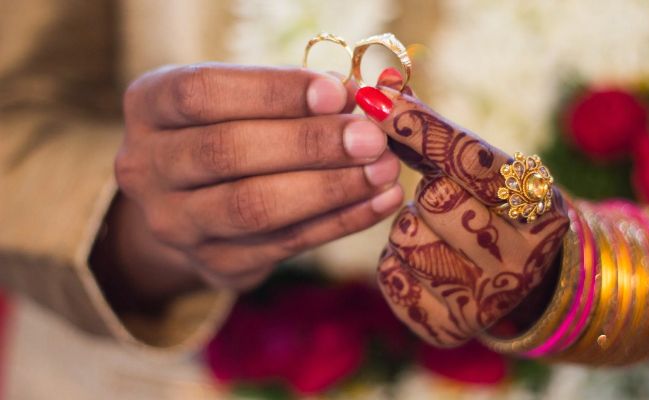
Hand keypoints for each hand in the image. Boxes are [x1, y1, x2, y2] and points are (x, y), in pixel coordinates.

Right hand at [109, 64, 403, 299]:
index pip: (202, 94)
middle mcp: (146, 168)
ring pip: (253, 207)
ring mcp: (175, 224)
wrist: (191, 202)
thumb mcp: (239, 99)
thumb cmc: (227, 130)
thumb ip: (288, 96)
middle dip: (308, 144)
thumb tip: (358, 99)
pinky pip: (286, 244)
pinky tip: (378, 202)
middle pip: (226, 154)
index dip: (272, 93)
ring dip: (329, 189)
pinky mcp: (215, 265)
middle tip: (370, 138)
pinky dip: (340, 222)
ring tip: (383, 171)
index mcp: (149, 106)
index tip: (337, 94)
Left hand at [356, 69, 568, 346]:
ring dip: (408, 228)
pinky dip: (397, 264)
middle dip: (427, 193)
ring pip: (406, 239)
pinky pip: (392, 278)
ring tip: (438, 234)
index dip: (421, 127)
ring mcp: (488, 299)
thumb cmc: (494, 211)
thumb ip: (435, 131)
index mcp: (541, 207)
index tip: (377, 100)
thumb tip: (384, 85)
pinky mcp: (450, 327)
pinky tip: (425, 264)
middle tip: (444, 200)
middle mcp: (524, 257)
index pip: (471, 157)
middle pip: (435, 199)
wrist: (521, 281)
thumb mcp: (483, 169)